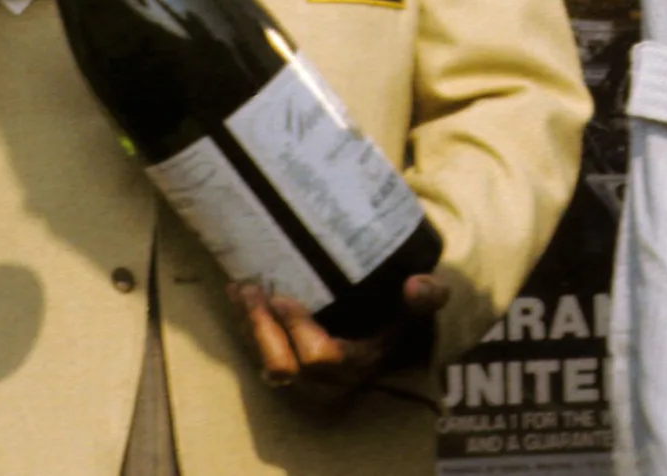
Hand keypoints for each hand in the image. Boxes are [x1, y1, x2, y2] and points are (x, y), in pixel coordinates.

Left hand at [238, 274, 445, 397]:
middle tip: (251, 290)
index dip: (298, 330)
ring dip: (247, 327)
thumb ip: (428, 297)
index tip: (284, 298)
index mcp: (358, 364)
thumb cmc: (402, 322)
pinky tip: (237, 300)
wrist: (391, 347)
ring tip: (239, 290)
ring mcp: (303, 382)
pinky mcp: (288, 374)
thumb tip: (416, 283)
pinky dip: (245, 330)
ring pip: (264, 364)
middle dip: (261, 328)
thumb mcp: (420, 309)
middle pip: (282, 366)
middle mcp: (327, 382)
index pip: (320, 356)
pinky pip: (258, 358)